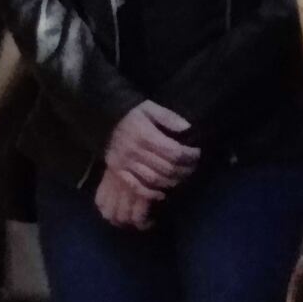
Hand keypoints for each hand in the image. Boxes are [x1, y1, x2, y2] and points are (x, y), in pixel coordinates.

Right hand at [94, 100, 200, 232]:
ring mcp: (125, 164)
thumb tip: (186, 129)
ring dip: (172, 181)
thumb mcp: (151, 108)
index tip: (196, 153)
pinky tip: (163, 192)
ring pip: (155, 180)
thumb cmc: (134, 115)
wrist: (106, 120)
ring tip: (181, 177)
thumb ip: (169, 117)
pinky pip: (138, 188)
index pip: (173, 152)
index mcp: (144, 135)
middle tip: (192, 167)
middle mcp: (134, 151)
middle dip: (184, 169)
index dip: (189, 156)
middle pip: (167, 168)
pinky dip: (152, 193)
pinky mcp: (119, 173)